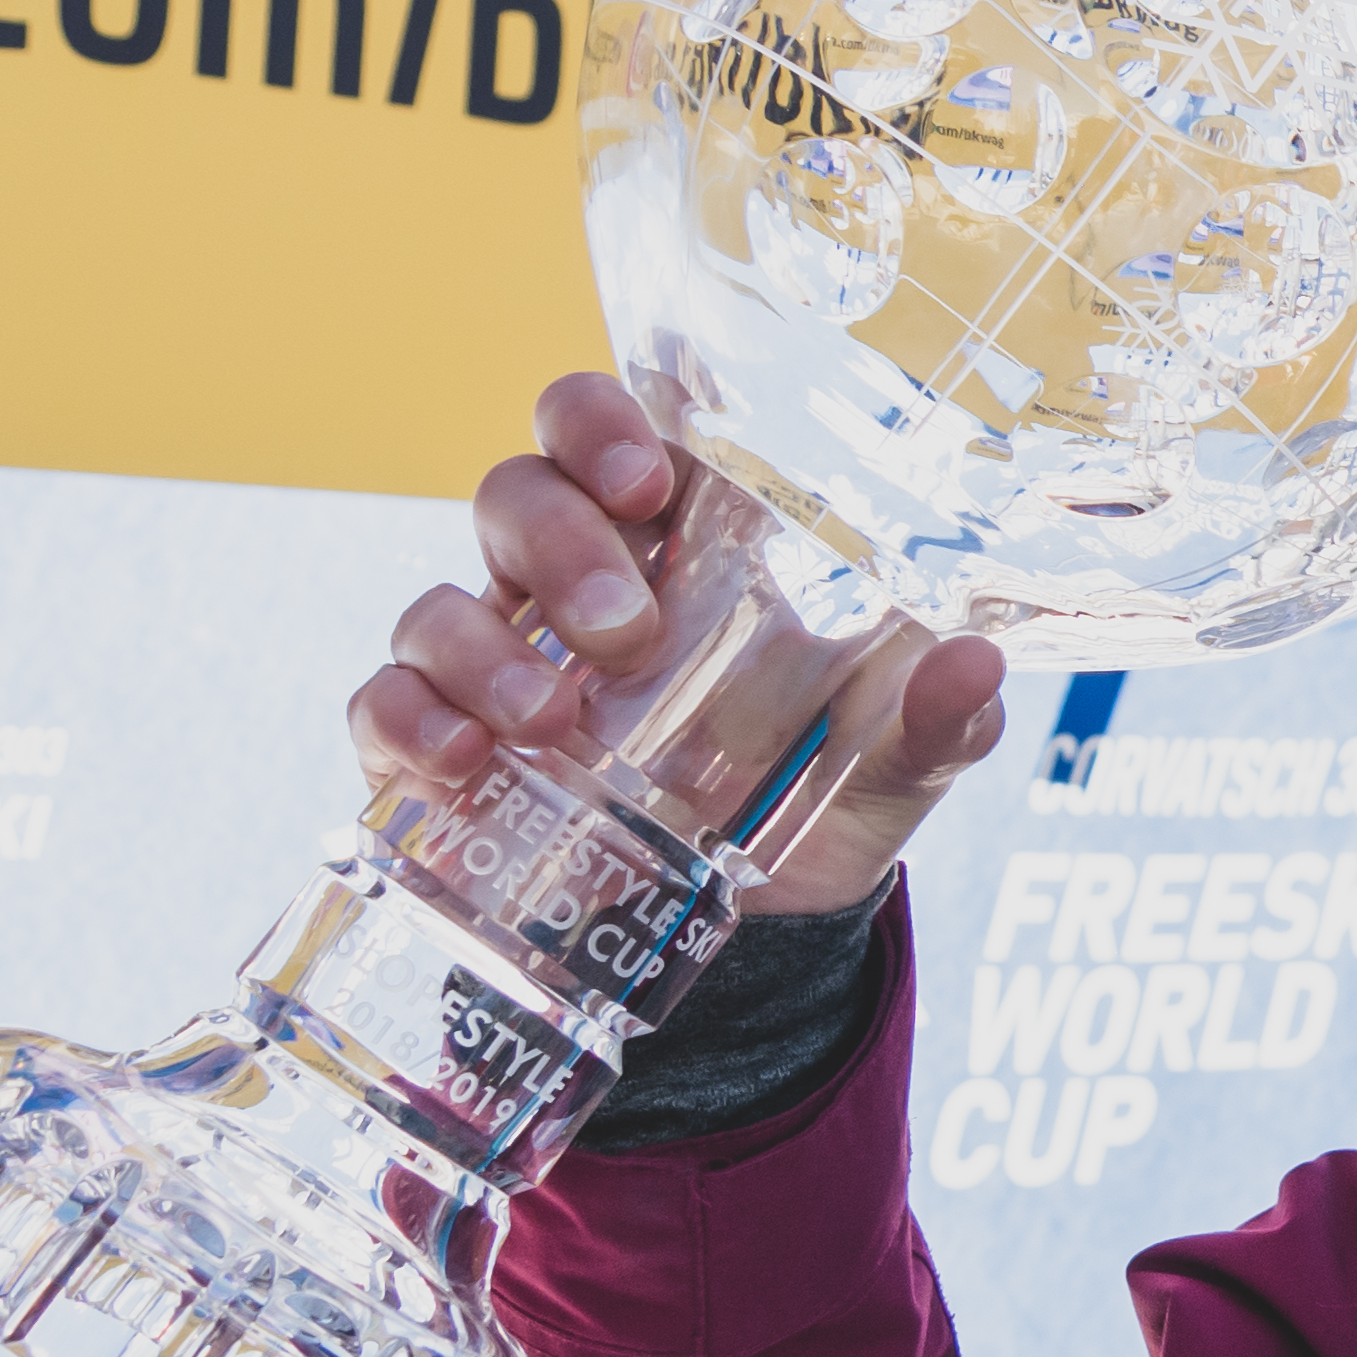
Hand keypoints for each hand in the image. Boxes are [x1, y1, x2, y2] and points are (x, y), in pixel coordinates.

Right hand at [349, 373, 1011, 916]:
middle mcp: (571, 582)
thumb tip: (973, 665)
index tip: (646, 474)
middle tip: (625, 628)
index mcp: (678, 547)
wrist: (754, 937)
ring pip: (440, 597)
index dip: (603, 419)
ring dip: (482, 647)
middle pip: (519, 492)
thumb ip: (936, 719)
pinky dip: (407, 722)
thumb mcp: (892, 764)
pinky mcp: (436, 749)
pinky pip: (384, 704)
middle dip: (560, 543)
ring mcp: (495, 662)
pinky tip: (460, 760)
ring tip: (551, 718)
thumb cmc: (817, 797)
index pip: (612, 430)